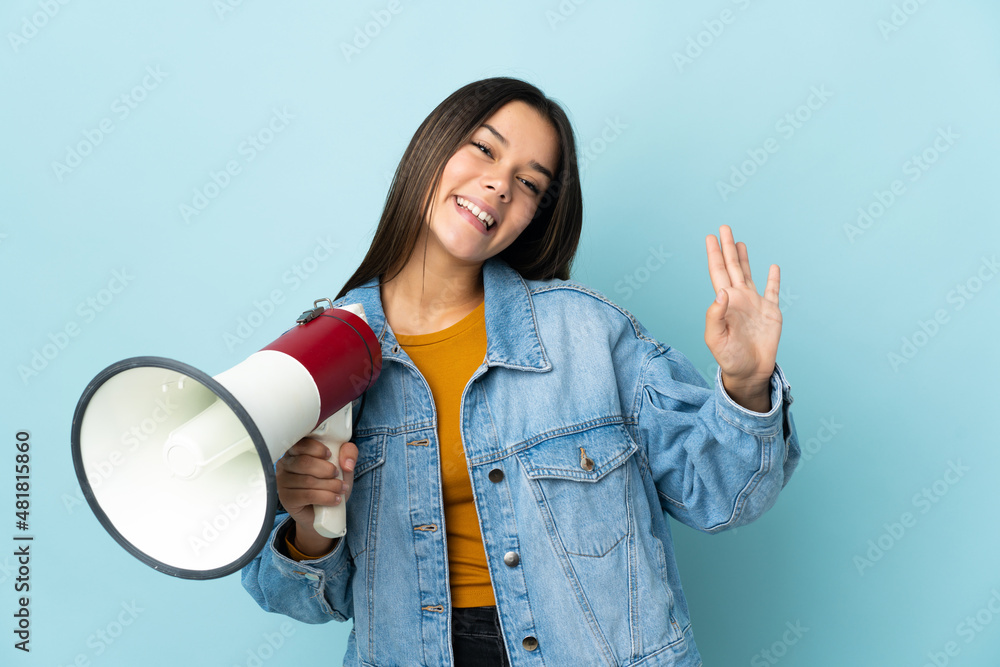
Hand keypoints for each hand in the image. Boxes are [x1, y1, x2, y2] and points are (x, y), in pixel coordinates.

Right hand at [276, 437, 357, 554]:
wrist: (324, 512)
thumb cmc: (329, 484)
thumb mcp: (343, 466)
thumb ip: (349, 453)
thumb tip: (346, 462)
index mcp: (296, 451)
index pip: (301, 443)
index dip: (317, 448)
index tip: (329, 455)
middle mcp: (286, 464)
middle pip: (304, 462)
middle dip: (326, 469)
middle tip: (337, 474)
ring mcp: (283, 482)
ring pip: (307, 481)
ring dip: (330, 485)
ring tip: (341, 489)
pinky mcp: (286, 499)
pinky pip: (307, 496)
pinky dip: (326, 497)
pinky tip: (335, 499)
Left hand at [704, 225, 781, 411]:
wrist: (749, 373)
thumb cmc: (728, 358)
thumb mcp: (716, 338)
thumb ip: (715, 315)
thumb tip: (722, 291)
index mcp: (724, 302)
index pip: (718, 272)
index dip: (714, 254)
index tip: (711, 237)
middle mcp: (739, 299)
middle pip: (732, 267)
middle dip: (727, 247)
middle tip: (723, 228)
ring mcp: (755, 304)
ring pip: (748, 274)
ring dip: (744, 258)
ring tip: (740, 242)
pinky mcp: (771, 312)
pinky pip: (773, 291)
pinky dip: (774, 279)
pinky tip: (773, 266)